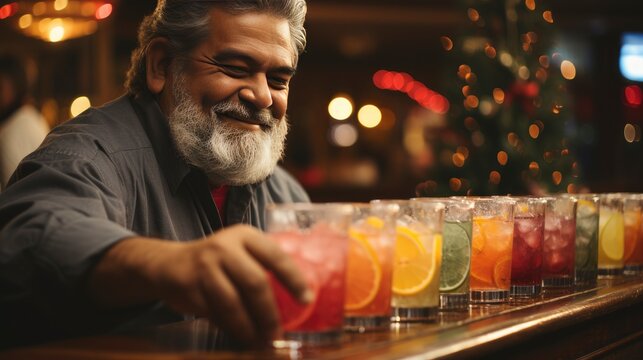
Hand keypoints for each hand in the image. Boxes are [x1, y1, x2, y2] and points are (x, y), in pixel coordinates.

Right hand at [147, 224, 311, 345]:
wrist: (168, 263)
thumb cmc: (216, 261)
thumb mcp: (239, 250)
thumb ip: (262, 265)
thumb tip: (297, 299)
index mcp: (245, 236)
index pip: (276, 256)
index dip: (293, 279)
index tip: (307, 300)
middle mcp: (224, 248)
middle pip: (255, 282)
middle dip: (270, 313)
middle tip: (279, 333)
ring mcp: (205, 267)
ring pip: (233, 303)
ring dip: (249, 327)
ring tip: (261, 341)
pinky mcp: (189, 288)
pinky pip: (215, 314)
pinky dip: (230, 328)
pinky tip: (241, 337)